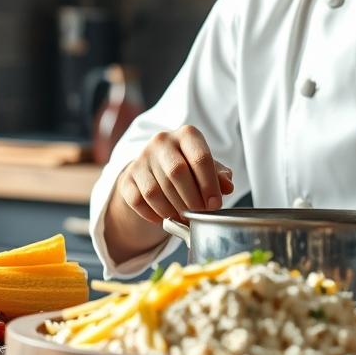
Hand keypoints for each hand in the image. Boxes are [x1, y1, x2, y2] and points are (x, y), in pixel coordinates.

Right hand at [115, 125, 233, 224]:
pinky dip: (152, 214)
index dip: (209, 184)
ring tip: (184, 219)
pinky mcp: (128, 177)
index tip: (214, 205)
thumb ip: (219, 176)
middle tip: (199, 215)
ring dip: (172, 210)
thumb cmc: (190, 167)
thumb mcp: (207, 168)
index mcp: (187, 135)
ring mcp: (142, 158)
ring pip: (155, 190)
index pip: (200, 157)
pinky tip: (164, 219)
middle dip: (191, 199)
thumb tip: (227, 186)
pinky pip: (137, 200)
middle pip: (177, 172)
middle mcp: (162, 141)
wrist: (156, 168)